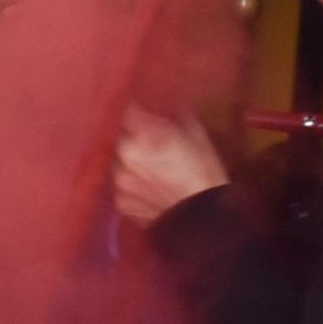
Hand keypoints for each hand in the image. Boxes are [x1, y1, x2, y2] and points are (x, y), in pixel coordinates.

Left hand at [113, 108, 227, 225]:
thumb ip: (174, 115)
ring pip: (117, 161)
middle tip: (147, 139)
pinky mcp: (121, 203)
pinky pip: (121, 185)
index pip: (125, 110)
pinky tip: (147, 184)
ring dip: (128, 159)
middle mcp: (125, 156)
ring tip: (148, 164)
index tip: (137, 106)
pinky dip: (131, 183)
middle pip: (118, 136)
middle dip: (130, 135)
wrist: (205, 219)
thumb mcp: (195, 134)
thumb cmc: (205, 172)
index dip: (132, 107)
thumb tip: (166, 104)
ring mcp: (120, 182)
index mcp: (143, 135)